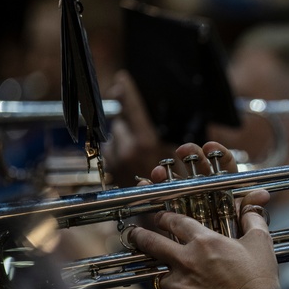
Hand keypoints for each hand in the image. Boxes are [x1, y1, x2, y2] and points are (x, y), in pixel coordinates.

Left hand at [102, 70, 173, 186]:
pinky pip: (110, 152)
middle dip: (128, 123)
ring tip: (138, 150)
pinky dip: (118, 151)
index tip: (122, 78)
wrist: (163, 210)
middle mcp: (127, 151)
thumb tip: (143, 112)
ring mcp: (116, 162)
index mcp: (145, 143)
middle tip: (142, 132)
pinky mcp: (110, 171)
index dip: (126, 91)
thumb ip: (158, 128)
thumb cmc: (177, 182)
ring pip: (113, 137)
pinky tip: (131, 160)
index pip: (131, 109)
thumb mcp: (178, 151)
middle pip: (120, 122)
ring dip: (122, 138)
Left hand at [127, 142, 278, 288]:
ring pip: (159, 275)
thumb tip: (251, 206)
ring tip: (173, 277)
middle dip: (140, 236)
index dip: (164, 217)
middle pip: (151, 242)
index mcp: (205, 241)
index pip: (174, 221)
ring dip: (165, 274)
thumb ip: (252, 220)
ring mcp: (179, 283)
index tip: (160, 218)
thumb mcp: (260, 243)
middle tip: (135, 234)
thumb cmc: (258, 279)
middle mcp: (186, 260)